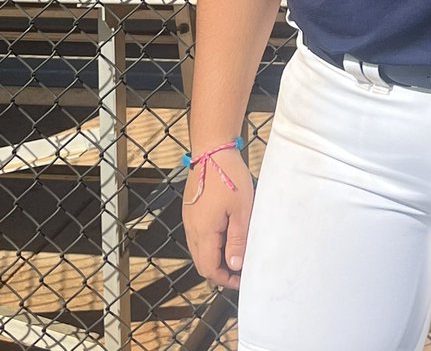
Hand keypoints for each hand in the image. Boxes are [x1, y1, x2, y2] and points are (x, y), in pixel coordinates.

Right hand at [182, 149, 253, 289]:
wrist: (213, 151)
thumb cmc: (228, 176)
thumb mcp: (241, 210)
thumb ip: (237, 240)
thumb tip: (235, 266)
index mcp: (204, 232)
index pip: (209, 269)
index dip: (225, 279)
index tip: (241, 279)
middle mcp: (192, 229)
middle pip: (202, 263)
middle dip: (221, 270)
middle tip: (240, 268)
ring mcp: (189, 220)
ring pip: (200, 250)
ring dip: (216, 256)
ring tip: (237, 250)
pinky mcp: (191, 211)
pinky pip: (199, 236)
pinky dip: (212, 242)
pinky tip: (227, 233)